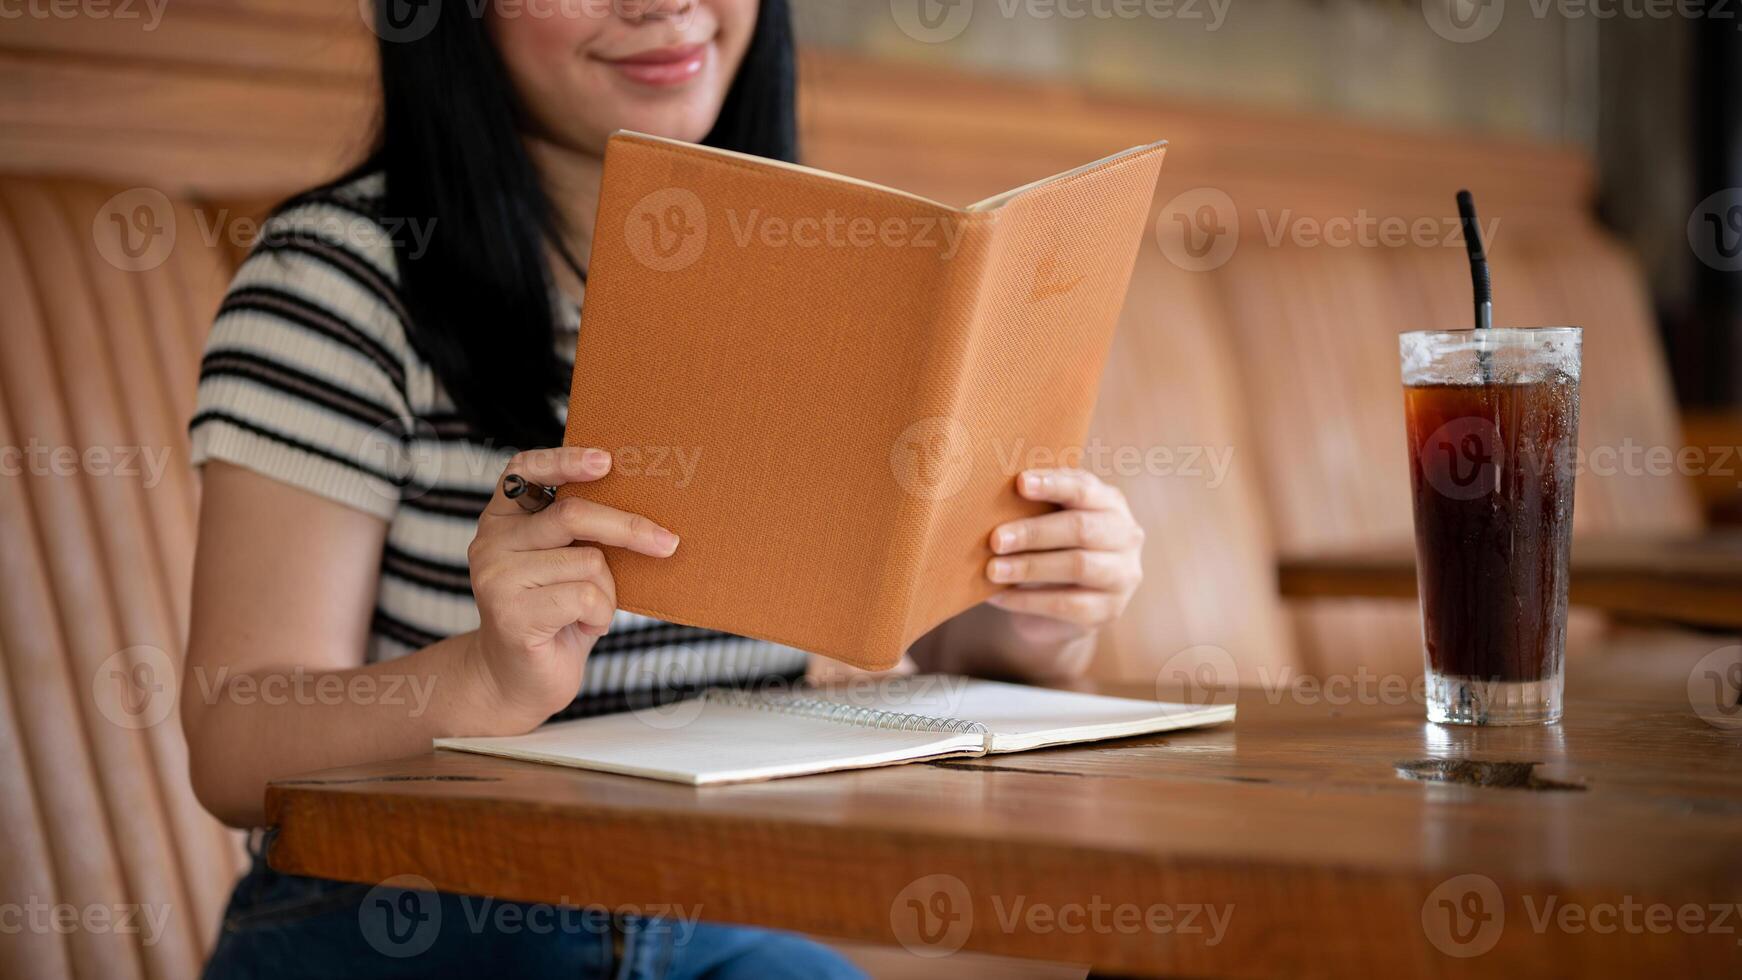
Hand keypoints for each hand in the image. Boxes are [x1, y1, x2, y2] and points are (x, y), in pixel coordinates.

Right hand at [464, 446, 679, 726]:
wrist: (520, 681)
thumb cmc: (555, 616)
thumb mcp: (566, 564)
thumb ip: (580, 533)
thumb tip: (642, 504)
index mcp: (502, 519)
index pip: (524, 469)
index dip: (565, 460)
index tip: (607, 461)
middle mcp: (490, 541)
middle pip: (572, 515)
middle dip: (628, 528)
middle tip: (668, 543)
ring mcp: (495, 576)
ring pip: (587, 561)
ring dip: (608, 591)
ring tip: (589, 611)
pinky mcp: (510, 612)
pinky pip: (585, 596)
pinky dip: (600, 615)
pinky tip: (581, 628)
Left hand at [982, 469, 1143, 641]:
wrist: (1063, 602)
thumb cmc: (1050, 547)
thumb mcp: (1047, 519)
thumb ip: (1034, 505)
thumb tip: (990, 493)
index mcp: (1109, 502)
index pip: (1083, 488)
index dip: (1053, 484)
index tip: (1020, 483)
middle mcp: (1125, 535)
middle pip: (1081, 528)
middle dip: (1034, 533)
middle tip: (996, 539)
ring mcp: (1122, 574)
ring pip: (1077, 566)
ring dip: (1030, 567)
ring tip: (993, 570)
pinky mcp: (1109, 610)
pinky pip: (1066, 604)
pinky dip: (1027, 600)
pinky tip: (998, 597)